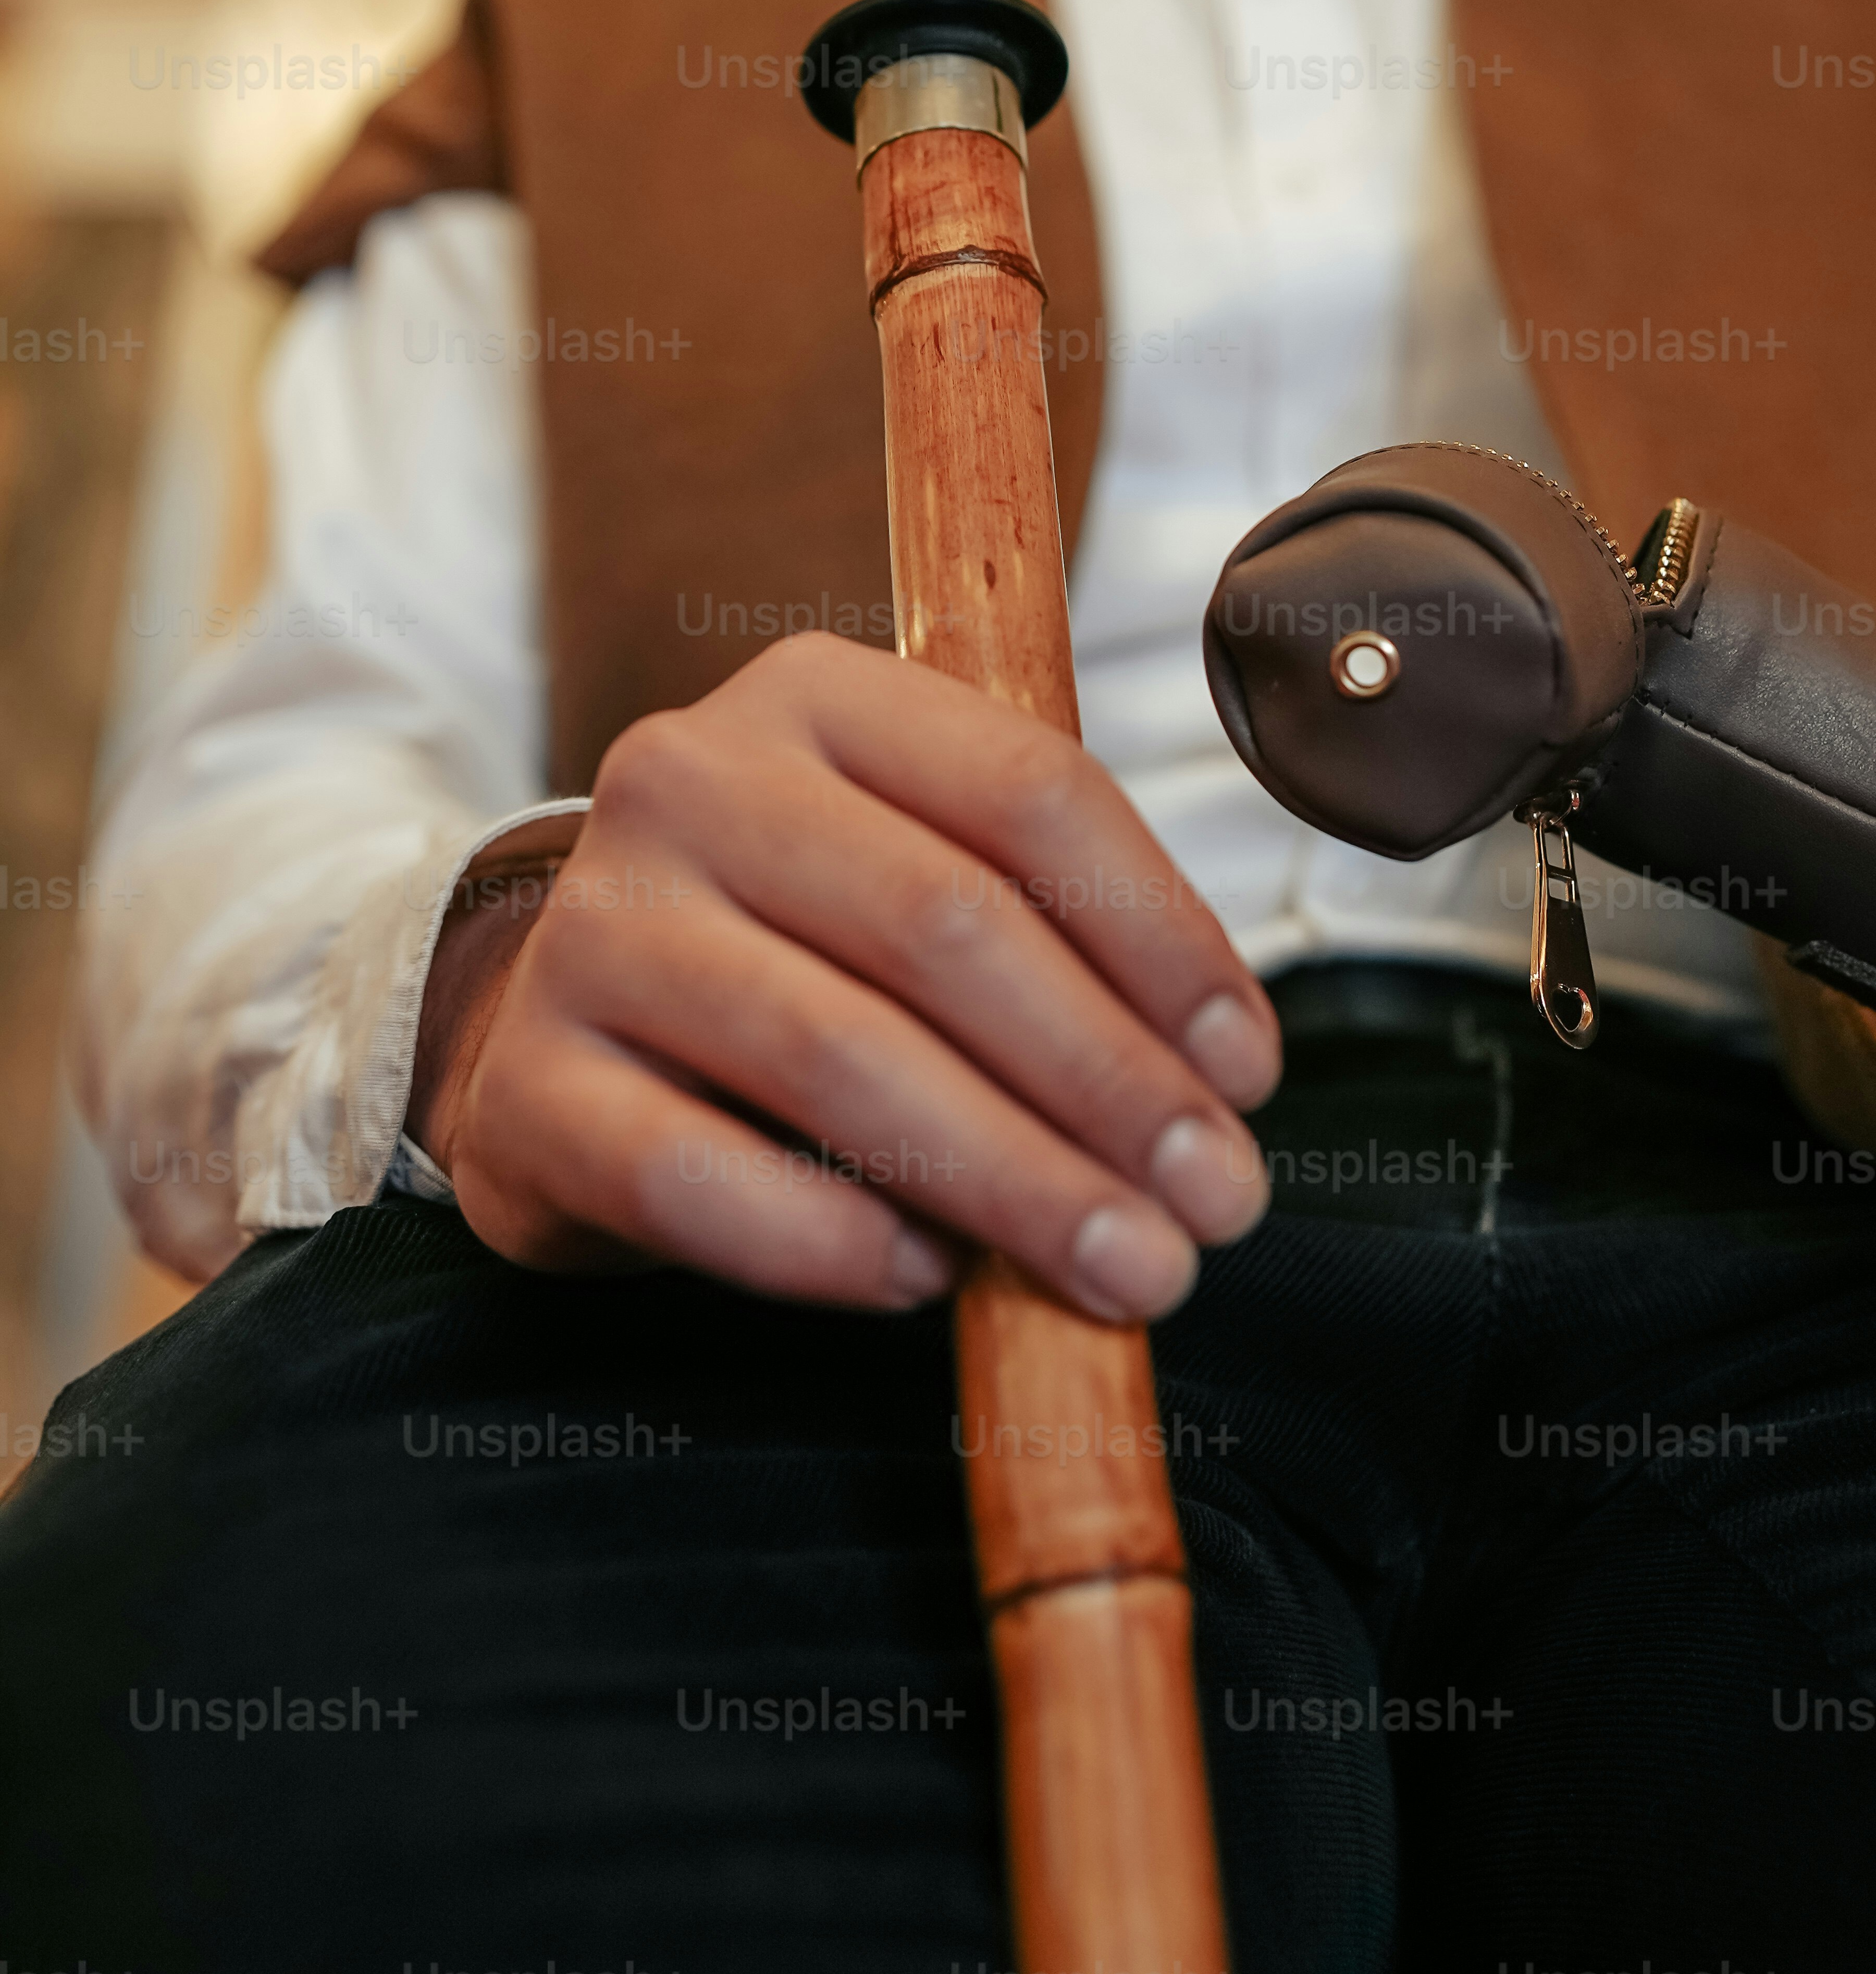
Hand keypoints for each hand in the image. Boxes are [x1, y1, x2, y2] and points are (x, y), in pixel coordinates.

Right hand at [407, 635, 1279, 1321]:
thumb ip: (1054, 936)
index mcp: (816, 696)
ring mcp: (592, 927)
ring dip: (1011, 1179)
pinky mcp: (528, 1084)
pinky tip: (932, 1277)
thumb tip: (1214, 1084)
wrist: (567, 1024)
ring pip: (837, 1054)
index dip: (1162, 938)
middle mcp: (689, 778)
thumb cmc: (801, 947)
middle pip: (946, 928)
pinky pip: (699, 1174)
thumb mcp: (920, 875)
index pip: (1030, 793)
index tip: (1249, 1073)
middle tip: (1217, 1204)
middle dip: (1107, 1082)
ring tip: (1126, 1270)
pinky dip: (837, 1240)